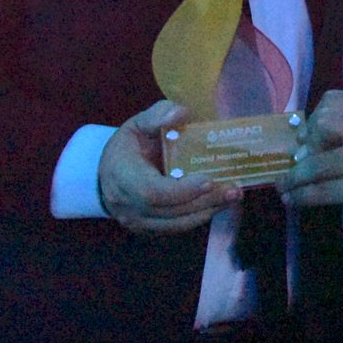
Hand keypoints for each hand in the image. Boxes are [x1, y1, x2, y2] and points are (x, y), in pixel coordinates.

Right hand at [98, 100, 240, 233]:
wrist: (108, 174)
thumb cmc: (127, 147)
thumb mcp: (137, 124)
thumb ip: (157, 116)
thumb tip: (181, 113)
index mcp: (123, 175)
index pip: (151, 192)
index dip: (181, 190)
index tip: (208, 180)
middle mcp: (127, 205)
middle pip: (170, 211)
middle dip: (204, 201)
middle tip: (234, 189)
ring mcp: (137, 222)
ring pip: (176, 224)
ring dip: (207, 211)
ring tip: (233, 196)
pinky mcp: (148, 229)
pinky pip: (176, 227)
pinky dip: (199, 216)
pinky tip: (218, 204)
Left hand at [278, 90, 342, 238]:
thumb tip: (298, 140)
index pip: (332, 102)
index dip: (312, 122)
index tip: (305, 142)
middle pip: (323, 127)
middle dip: (304, 150)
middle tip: (296, 167)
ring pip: (319, 165)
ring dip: (295, 179)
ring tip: (284, 188)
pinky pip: (324, 191)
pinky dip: (303, 197)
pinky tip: (294, 200)